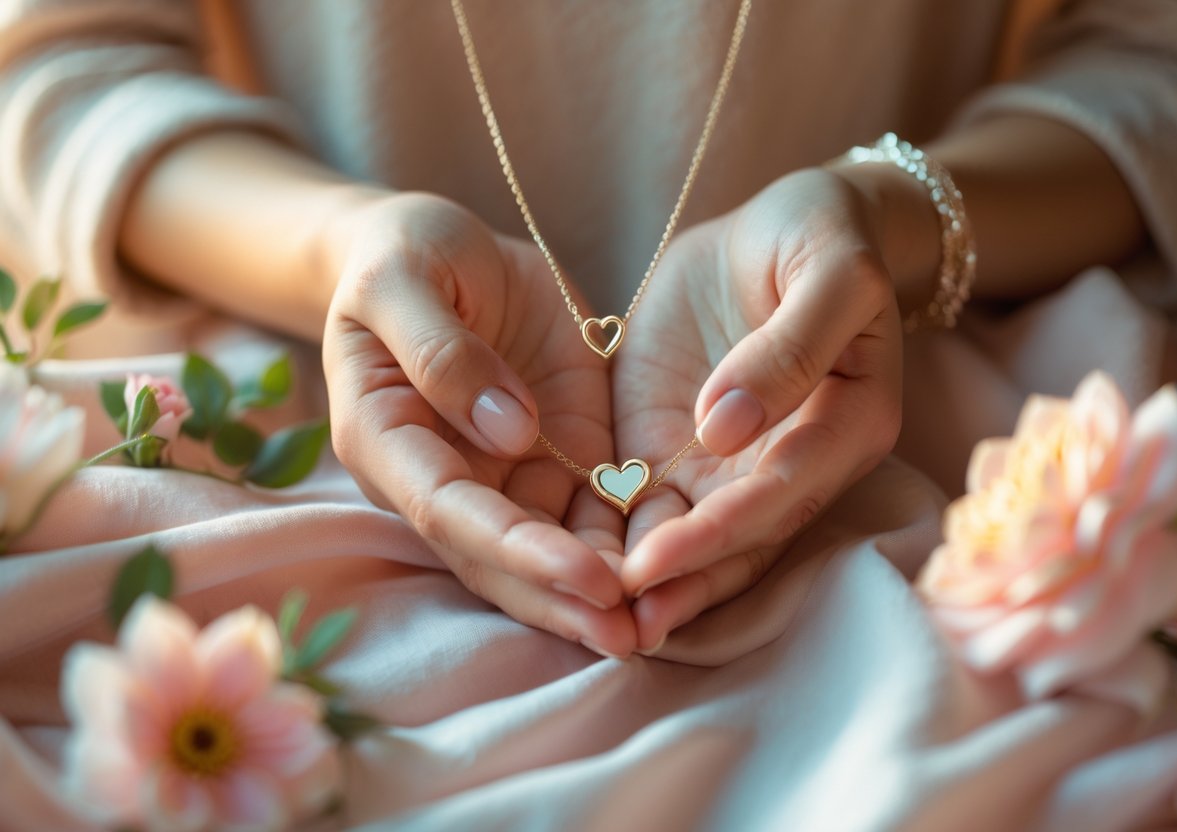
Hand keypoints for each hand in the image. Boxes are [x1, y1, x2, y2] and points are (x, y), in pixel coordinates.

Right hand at [321, 193, 635, 655]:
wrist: (439, 249)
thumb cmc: (403, 255)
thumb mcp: (402, 279)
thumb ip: (441, 351)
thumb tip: (506, 433)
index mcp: (386, 438)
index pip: (450, 511)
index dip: (517, 550)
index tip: (588, 578)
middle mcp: (441, 474)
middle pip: (496, 555)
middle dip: (560, 599)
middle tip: (629, 636)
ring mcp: (498, 470)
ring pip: (542, 548)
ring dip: (592, 594)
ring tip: (653, 628)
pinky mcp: (551, 454)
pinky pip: (584, 510)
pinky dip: (619, 545)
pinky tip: (666, 575)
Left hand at [613, 168, 904, 650]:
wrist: (785, 226)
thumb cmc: (824, 237)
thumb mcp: (831, 272)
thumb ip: (789, 347)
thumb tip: (728, 427)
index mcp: (846, 424)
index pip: (780, 493)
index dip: (721, 533)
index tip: (655, 560)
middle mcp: (791, 460)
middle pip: (740, 538)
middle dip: (681, 583)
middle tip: (620, 624)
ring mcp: (731, 461)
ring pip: (693, 535)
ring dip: (649, 583)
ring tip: (595, 622)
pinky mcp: (679, 446)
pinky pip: (648, 500)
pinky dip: (617, 537)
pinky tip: (574, 567)